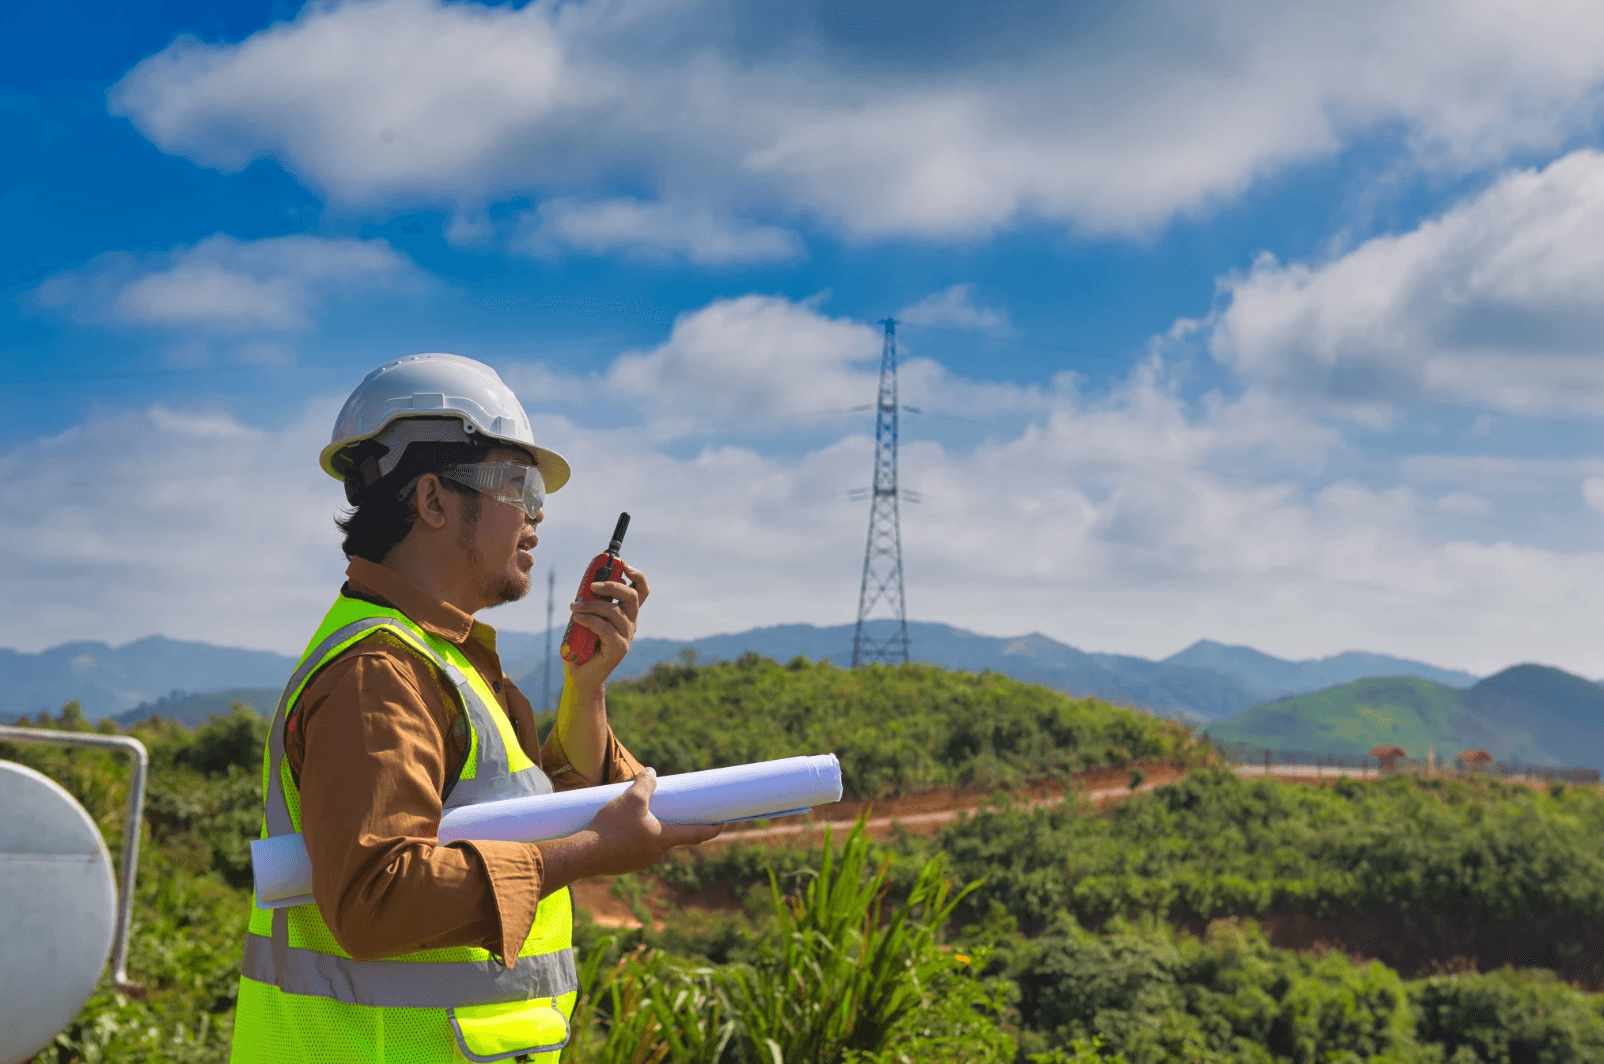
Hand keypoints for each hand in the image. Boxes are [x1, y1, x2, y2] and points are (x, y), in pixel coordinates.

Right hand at [537, 769, 723, 893]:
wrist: (583, 855)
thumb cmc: (612, 827)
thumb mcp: (631, 798)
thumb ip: (645, 783)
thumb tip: (651, 772)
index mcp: (664, 839)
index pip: (697, 834)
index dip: (713, 828)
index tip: (725, 823)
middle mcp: (656, 854)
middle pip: (672, 836)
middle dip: (673, 823)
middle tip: (670, 808)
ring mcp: (640, 862)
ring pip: (651, 842)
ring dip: (650, 829)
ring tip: (637, 814)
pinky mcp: (624, 865)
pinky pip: (634, 848)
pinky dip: (633, 837)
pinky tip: (621, 828)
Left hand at [566, 559, 647, 696]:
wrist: (581, 675)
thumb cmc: (582, 645)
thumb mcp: (587, 618)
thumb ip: (590, 602)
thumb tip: (585, 583)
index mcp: (627, 614)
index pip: (641, 591)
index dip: (637, 576)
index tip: (623, 565)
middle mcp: (631, 623)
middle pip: (631, 596)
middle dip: (612, 585)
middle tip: (591, 585)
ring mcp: (626, 636)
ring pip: (613, 611)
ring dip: (591, 605)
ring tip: (574, 606)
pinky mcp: (618, 648)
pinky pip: (604, 627)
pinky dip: (588, 619)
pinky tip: (577, 617)